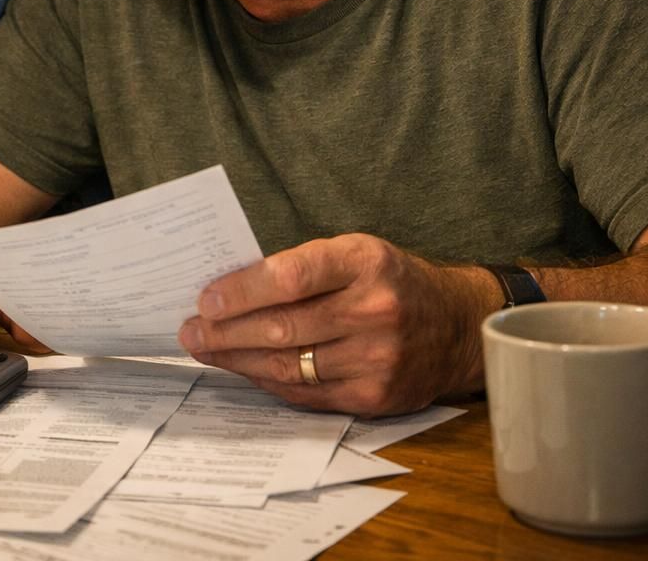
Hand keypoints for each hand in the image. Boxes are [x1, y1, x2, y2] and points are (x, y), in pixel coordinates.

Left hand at [176, 233, 492, 414]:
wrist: (457, 325)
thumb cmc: (391, 281)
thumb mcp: (355, 252)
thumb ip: (302, 267)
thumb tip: (230, 289)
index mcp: (366, 262)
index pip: (291, 276)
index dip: (242, 290)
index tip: (205, 299)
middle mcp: (375, 310)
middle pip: (283, 327)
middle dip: (226, 332)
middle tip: (191, 331)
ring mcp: (378, 358)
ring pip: (289, 365)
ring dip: (238, 360)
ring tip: (206, 350)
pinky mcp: (375, 396)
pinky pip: (306, 394)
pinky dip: (269, 382)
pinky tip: (245, 370)